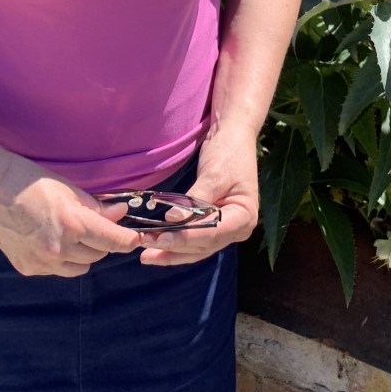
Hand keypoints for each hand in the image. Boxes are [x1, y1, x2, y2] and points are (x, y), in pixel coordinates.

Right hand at [0, 148, 139, 277]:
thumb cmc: (32, 182)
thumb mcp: (69, 189)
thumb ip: (96, 207)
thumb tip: (120, 214)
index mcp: (72, 224)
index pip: (112, 241)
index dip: (128, 240)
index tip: (137, 238)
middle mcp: (59, 248)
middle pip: (97, 255)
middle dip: (102, 242)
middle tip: (95, 225)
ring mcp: (42, 262)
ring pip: (79, 267)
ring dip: (83, 254)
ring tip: (70, 233)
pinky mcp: (28, 268)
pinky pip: (57, 270)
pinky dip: (60, 259)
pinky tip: (49, 239)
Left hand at [139, 124, 258, 266]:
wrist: (233, 136)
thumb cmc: (228, 152)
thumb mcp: (214, 174)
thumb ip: (195, 200)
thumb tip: (172, 220)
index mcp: (244, 217)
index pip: (212, 234)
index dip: (186, 237)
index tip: (161, 238)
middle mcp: (238, 229)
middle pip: (203, 245)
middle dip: (174, 247)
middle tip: (146, 246)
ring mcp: (226, 229)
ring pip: (197, 248)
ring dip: (172, 252)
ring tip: (146, 255)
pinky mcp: (214, 224)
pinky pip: (195, 239)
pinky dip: (177, 243)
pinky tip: (158, 249)